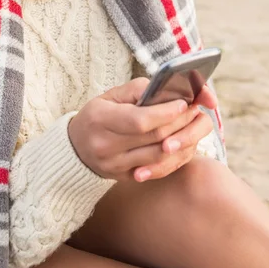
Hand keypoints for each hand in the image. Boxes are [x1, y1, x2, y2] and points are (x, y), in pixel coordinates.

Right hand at [68, 79, 214, 182]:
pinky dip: (173, 157)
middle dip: (179, 123)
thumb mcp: (111, 96)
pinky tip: (181, 143)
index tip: (183, 103)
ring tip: (190, 125)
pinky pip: (156, 171)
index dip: (166, 113)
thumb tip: (170, 90)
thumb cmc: (98, 115)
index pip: (140, 120)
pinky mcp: (124, 178)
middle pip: (154, 138)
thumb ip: (139, 89)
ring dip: (181, 140)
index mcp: (100, 120)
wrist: (75, 147)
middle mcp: (105, 146)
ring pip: (159, 157)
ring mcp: (115, 166)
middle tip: (193, 110)